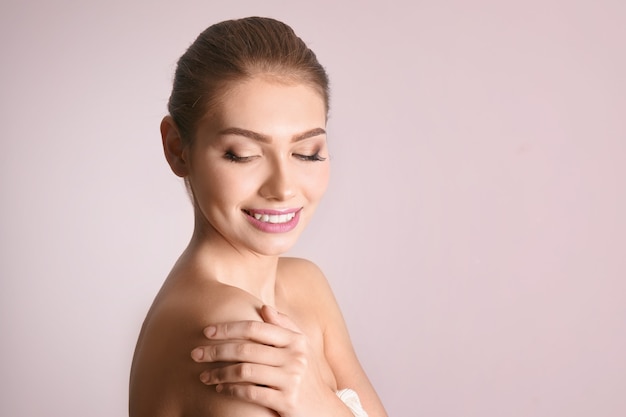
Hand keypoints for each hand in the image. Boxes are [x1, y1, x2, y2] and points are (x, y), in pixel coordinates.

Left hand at [190, 305, 351, 416]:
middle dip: (216, 351)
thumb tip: (264, 308)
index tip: (207, 331)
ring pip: (244, 372)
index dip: (228, 328)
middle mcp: (295, 357)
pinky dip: (230, 390)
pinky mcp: (286, 401)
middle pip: (245, 349)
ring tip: (204, 375)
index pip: (255, 329)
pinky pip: (250, 393)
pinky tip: (220, 389)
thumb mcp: (301, 347)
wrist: (323, 408)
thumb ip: (284, 326)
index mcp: (295, 340)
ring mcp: (291, 379)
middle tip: (196, 353)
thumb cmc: (305, 373)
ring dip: (219, 373)